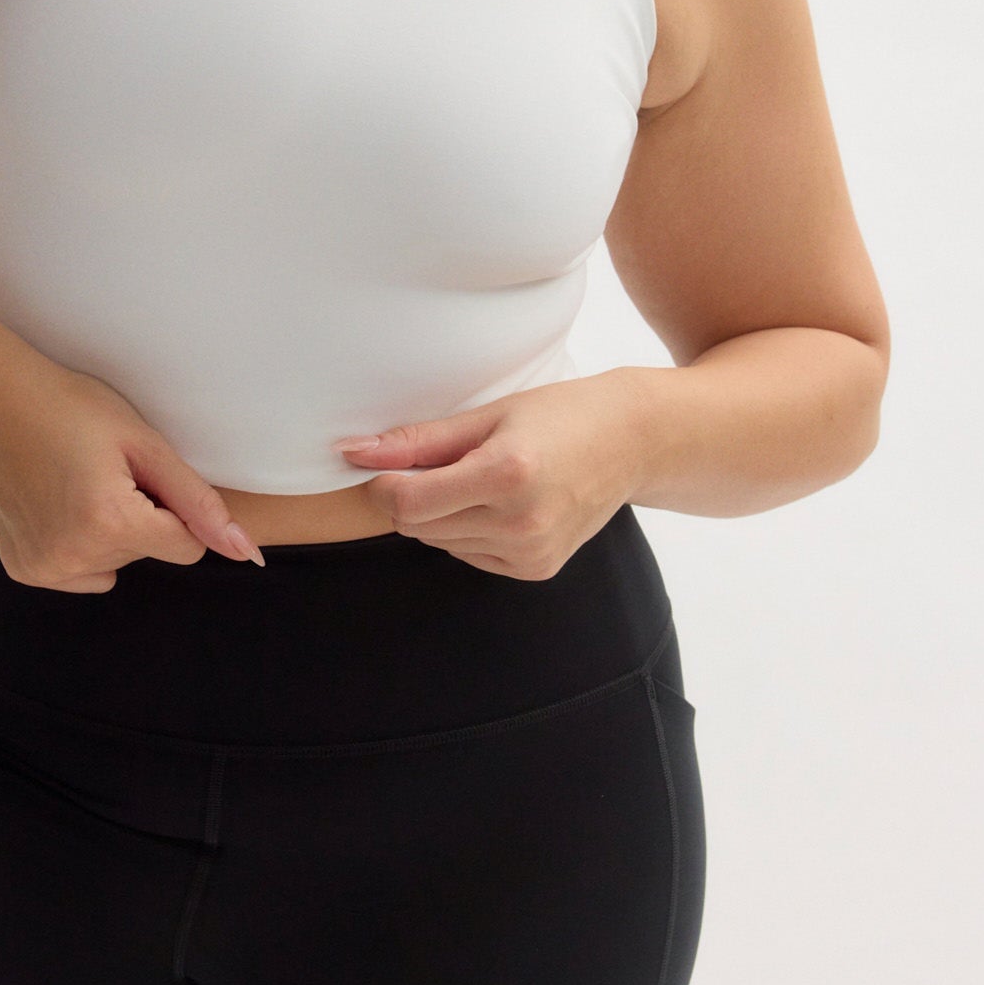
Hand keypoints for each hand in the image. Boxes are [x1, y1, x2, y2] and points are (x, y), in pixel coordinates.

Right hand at [0, 351, 265, 592]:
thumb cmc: (76, 408)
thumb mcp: (145, 444)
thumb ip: (199, 503)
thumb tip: (249, 554)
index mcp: (110, 523)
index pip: (186, 547)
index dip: (174, 508)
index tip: (143, 473)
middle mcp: (74, 557)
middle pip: (149, 555)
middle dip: (141, 519)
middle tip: (103, 470)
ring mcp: (44, 568)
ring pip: (115, 566)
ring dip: (110, 534)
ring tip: (79, 483)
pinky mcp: (24, 570)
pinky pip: (80, 572)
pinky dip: (78, 545)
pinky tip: (57, 503)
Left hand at [335, 370, 644, 579]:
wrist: (632, 442)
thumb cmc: (560, 415)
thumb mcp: (487, 415)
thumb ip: (417, 440)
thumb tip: (351, 452)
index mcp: (507, 474)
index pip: (406, 503)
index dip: (382, 485)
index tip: (386, 463)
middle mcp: (521, 522)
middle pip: (418, 526)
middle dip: (413, 496)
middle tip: (445, 461)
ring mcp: (531, 553)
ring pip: (440, 542)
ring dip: (442, 514)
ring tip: (482, 477)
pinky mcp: (536, 569)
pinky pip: (469, 554)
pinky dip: (468, 529)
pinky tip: (501, 502)